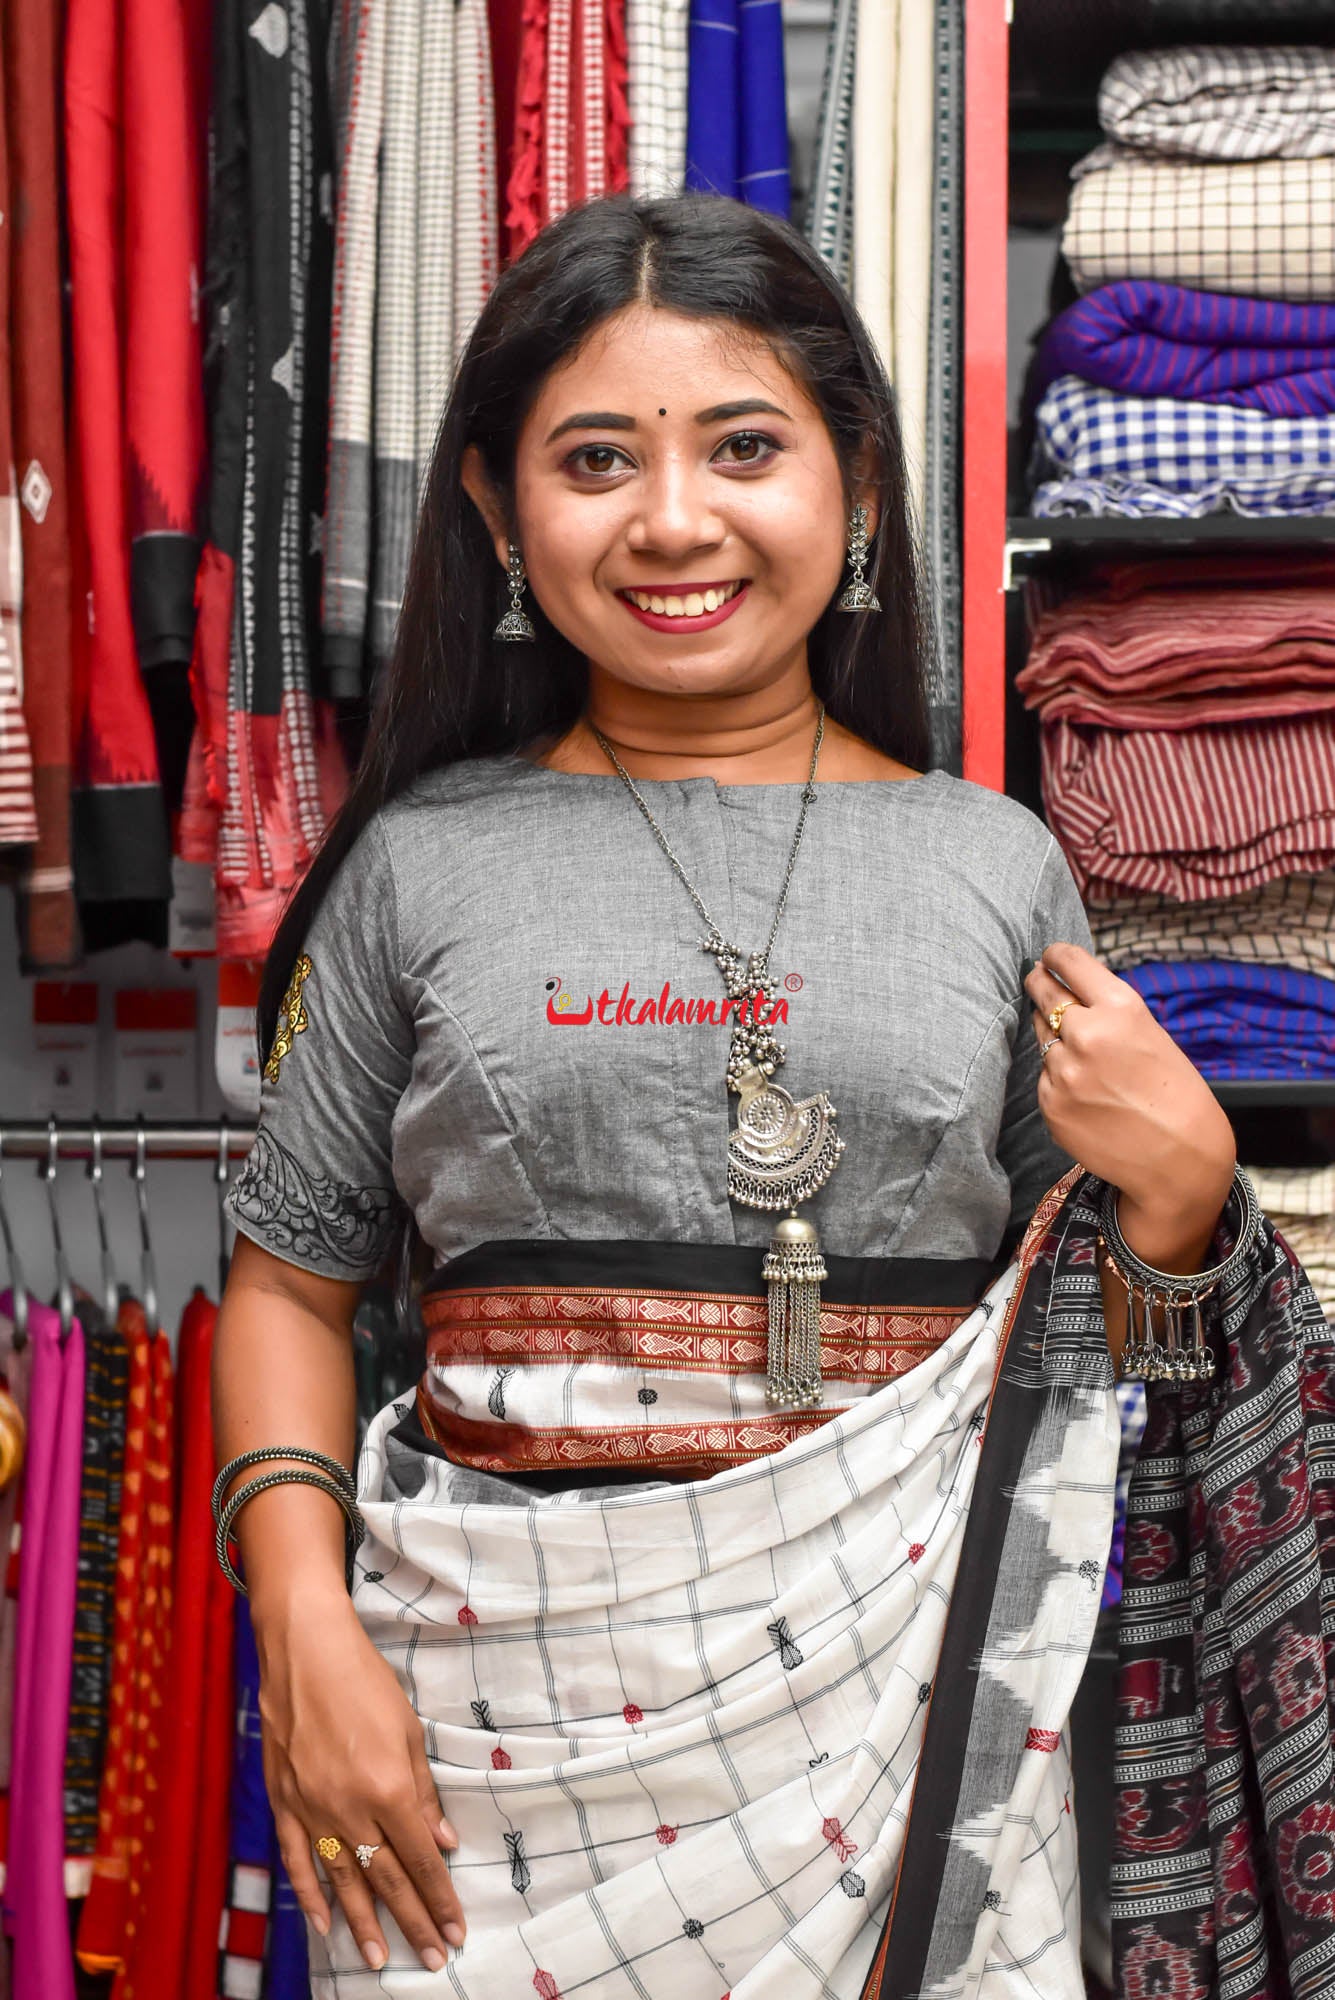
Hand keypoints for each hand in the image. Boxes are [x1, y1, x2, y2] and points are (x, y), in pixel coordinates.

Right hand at [252, 1581, 464, 1972]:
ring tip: (382, 1959)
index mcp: (388, 1788)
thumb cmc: (365, 1681)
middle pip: (385, 1879)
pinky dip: (310, 1894)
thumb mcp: (409, 1730)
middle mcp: (349, 1808)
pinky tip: (324, 1924)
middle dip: (413, 1921)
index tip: (456, 1928)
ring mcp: (312, 1809)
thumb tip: (441, 1843)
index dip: (439, 1897)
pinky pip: (298, 1859)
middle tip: (434, 1957)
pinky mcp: (284, 1803)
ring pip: (342, 1880)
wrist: (305, 1651)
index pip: (419, 1859)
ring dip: (365, 1923)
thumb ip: (423, 1793)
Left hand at [1023, 942, 1235, 1240]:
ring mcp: (1062, 1070)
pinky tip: (1089, 1096)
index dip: (1054, 957)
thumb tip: (1072, 995)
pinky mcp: (1049, 1103)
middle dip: (1039, 984)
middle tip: (1036, 980)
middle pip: (1042, 992)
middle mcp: (1086, 1033)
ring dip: (1055, 1039)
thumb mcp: (1151, 1035)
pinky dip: (1059, 1080)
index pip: (1068, 962)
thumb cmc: (1175, 1097)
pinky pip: (1045, 1078)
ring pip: (1042, 1038)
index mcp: (1121, 1008)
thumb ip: (1109, 1013)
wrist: (1179, 1160)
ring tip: (1087, 1059)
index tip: (1049, 957)